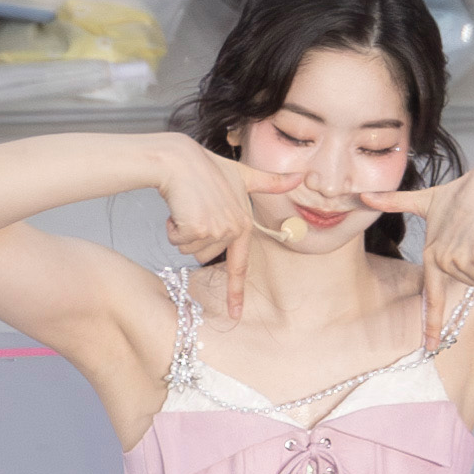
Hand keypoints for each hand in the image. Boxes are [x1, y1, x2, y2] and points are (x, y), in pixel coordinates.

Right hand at [160, 137, 300, 317]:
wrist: (179, 159)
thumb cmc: (207, 167)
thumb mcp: (242, 175)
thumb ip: (269, 182)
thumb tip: (300, 177)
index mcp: (244, 224)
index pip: (239, 265)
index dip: (235, 292)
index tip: (235, 314)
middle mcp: (233, 229)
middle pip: (203, 255)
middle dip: (192, 236)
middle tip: (194, 209)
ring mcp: (216, 230)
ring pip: (189, 250)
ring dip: (181, 231)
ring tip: (187, 206)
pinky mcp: (197, 228)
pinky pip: (178, 241)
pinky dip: (172, 227)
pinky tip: (178, 207)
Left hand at [362, 163, 473, 350]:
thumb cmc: (464, 193)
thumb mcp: (428, 200)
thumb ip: (397, 202)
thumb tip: (364, 195)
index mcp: (430, 255)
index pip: (431, 297)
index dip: (432, 324)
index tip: (431, 346)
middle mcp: (443, 261)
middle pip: (469, 283)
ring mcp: (461, 259)